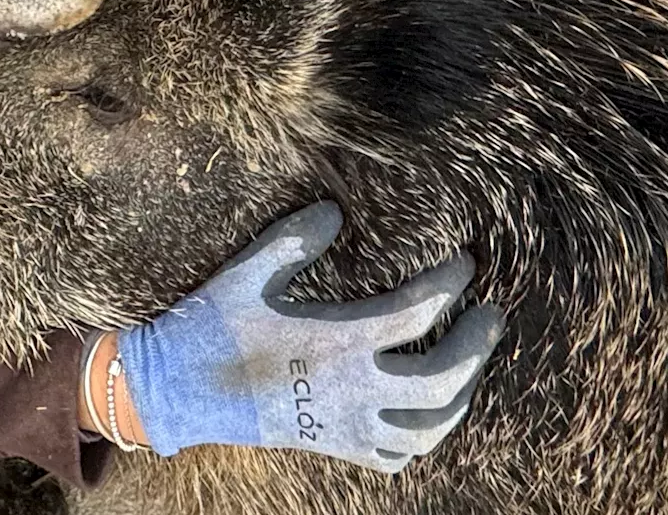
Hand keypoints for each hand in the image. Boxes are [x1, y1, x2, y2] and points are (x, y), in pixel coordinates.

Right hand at [115, 202, 505, 471]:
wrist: (175, 390)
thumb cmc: (211, 325)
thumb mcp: (248, 272)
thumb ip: (294, 240)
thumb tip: (335, 211)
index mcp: (335, 340)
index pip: (417, 313)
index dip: (449, 284)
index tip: (463, 262)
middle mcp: (350, 389)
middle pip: (443, 380)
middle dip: (478, 346)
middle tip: (491, 314)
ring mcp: (344, 426)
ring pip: (429, 428)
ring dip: (462, 396)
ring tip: (470, 364)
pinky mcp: (332, 447)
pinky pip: (395, 455)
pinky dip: (421, 437)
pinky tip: (424, 413)